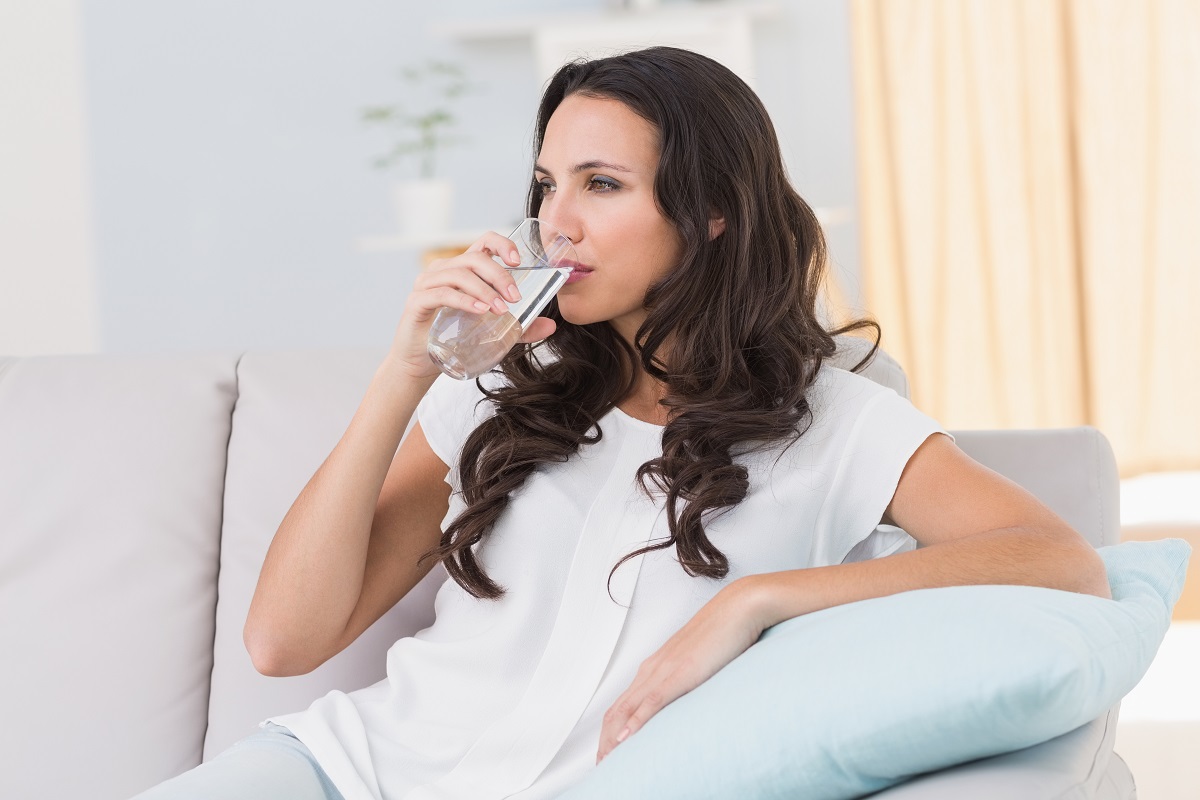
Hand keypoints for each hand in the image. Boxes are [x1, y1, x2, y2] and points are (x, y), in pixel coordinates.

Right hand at [385, 231, 557, 380]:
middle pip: (474, 258)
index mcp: (462, 269)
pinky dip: (464, 300)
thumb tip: (551, 326)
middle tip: (515, 298)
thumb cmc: (454, 341)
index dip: (501, 244)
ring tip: (501, 309)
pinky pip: (441, 293)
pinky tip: (480, 310)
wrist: (420, 365)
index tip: (518, 261)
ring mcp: (427, 284)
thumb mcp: (494, 332)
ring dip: (484, 289)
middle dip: (499, 275)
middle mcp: (443, 270)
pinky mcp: (417, 302)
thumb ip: (520, 328)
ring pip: (459, 274)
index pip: (483, 243)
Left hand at [596, 581, 765, 763]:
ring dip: (614, 738)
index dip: (611, 730)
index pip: (623, 703)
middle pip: (617, 710)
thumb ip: (689, 680)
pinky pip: (652, 701)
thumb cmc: (724, 633)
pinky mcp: (680, 673)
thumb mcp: (700, 662)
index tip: (608, 752)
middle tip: (602, 767)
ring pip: (627, 709)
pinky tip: (627, 739)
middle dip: (605, 741)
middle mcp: (653, 668)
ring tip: (607, 762)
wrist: (739, 608)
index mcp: (656, 666)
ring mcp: (665, 670)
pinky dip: (636, 722)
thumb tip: (689, 698)